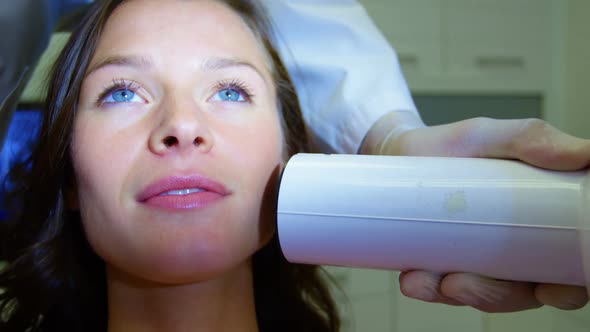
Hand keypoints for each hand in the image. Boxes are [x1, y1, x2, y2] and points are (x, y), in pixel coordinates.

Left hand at [364, 113, 589, 312]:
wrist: (404, 151)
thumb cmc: (456, 146)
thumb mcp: (492, 136)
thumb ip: (533, 139)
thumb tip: (586, 155)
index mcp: (546, 223)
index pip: (571, 269)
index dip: (568, 288)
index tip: (548, 289)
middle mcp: (518, 250)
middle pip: (523, 293)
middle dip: (496, 296)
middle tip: (460, 282)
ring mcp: (481, 262)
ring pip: (483, 297)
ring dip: (459, 296)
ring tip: (430, 280)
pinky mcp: (446, 266)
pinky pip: (443, 290)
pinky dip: (429, 289)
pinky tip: (413, 279)